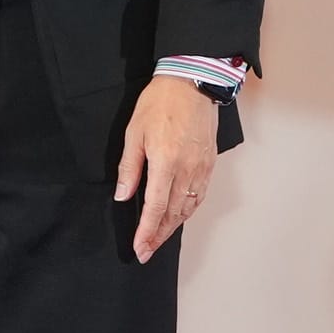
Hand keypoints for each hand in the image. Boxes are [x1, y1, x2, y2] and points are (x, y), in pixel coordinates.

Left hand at [113, 76, 223, 263]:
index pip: (156, 207)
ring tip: (160, 239)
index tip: (140, 247)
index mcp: (166, 162)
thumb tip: (123, 196)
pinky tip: (180, 216)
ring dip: (174, 226)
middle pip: (174, 213)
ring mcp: (201, 167)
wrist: (192, 81)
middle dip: (159, 236)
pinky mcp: (209, 163)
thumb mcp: (134, 132)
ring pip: (189, 207)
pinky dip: (189, 210)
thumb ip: (130, 167)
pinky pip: (200, 195)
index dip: (147, 231)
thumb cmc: (159, 103)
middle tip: (147, 251)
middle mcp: (187, 169)